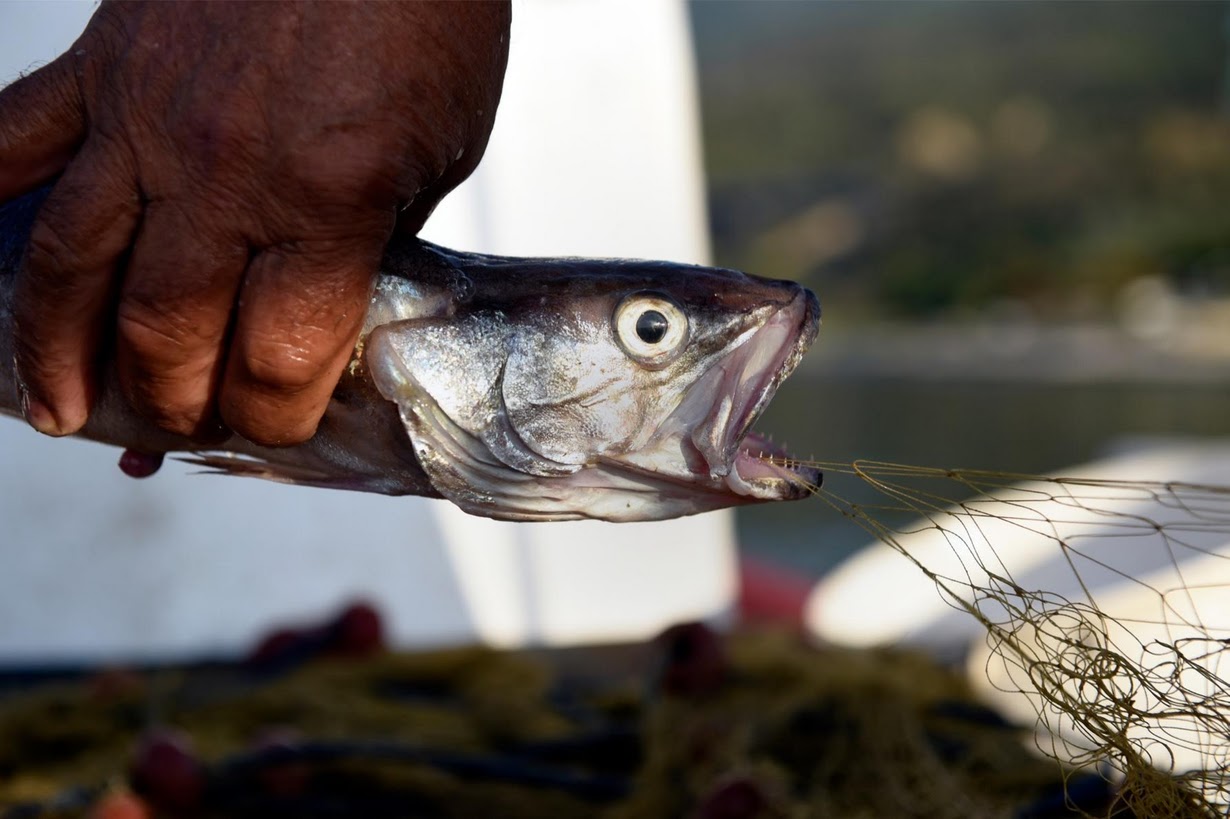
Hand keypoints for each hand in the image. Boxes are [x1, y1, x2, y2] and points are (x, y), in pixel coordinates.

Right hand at [0, 1, 508, 443]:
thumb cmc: (425, 19)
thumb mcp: (440, 152)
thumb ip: (376, 240)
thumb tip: (329, 314)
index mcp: (329, 201)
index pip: (278, 358)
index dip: (273, 417)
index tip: (275, 426)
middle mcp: (225, 171)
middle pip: (165, 332)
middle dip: (172, 402)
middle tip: (180, 422)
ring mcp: (147, 116)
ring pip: (72, 264)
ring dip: (53, 351)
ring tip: (53, 410)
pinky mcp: (103, 63)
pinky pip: (14, 139)